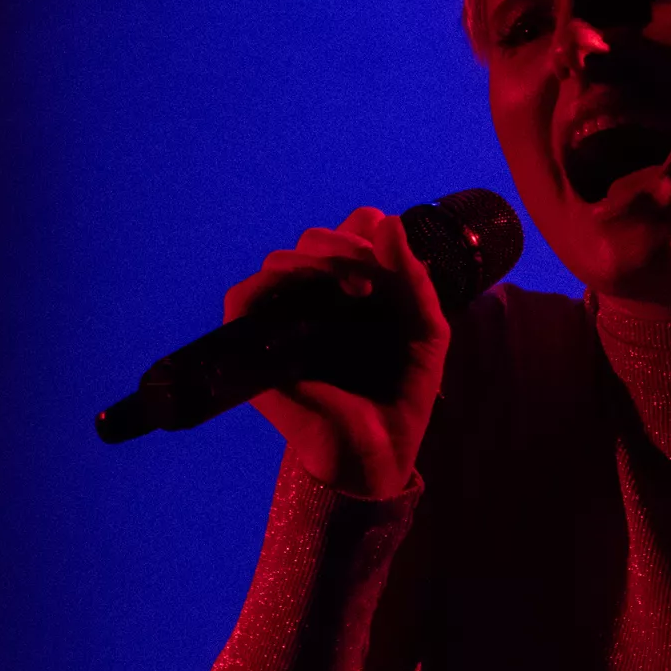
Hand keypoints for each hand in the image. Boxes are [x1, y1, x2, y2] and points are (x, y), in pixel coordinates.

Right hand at [222, 207, 449, 498]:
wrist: (379, 450)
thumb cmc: (402, 394)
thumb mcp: (426, 329)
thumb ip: (413, 277)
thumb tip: (385, 220)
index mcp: (355, 290)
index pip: (348, 231)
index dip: (366, 230)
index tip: (389, 259)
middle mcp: (316, 298)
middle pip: (315, 237)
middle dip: (347, 243)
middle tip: (373, 276)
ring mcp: (284, 318)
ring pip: (282, 258)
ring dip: (321, 258)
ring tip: (357, 288)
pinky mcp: (253, 342)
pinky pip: (245, 293)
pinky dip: (276, 279)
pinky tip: (315, 290)